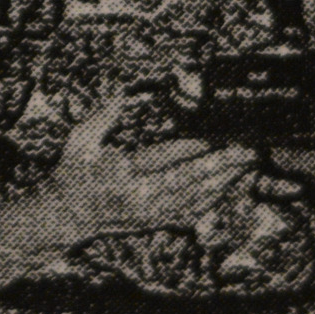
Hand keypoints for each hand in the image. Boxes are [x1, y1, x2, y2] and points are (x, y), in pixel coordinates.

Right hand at [39, 86, 259, 243]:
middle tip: (247, 150)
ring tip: (247, 164)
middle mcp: (142, 199)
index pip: (165, 160)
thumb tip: (122, 92)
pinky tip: (230, 186)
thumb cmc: (73, 174)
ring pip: (197, 199)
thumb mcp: (79, 142)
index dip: (194, 148)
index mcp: (123, 176)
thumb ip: (102, 117)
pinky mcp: (157, 222)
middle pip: (191, 182)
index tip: (218, 136)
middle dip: (222, 166)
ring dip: (225, 182)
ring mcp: (152, 214)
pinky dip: (214, 199)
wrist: (67, 215)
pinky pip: (192, 212)